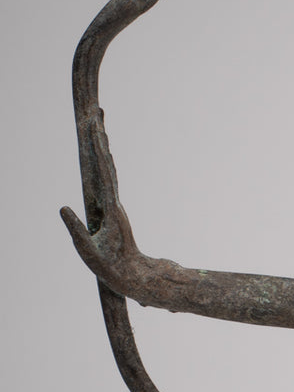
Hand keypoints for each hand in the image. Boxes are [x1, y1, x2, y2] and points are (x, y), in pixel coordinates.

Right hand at [61, 117, 145, 297]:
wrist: (134, 278)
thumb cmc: (111, 269)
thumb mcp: (89, 252)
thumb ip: (75, 230)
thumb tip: (62, 207)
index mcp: (110, 208)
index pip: (105, 172)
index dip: (100, 150)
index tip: (96, 128)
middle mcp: (114, 202)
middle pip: (107, 164)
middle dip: (100, 139)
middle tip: (97, 113)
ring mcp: (114, 204)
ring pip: (108, 169)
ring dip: (102, 146)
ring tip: (99, 123)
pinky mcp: (112, 209)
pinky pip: (107, 181)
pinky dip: (104, 163)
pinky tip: (103, 152)